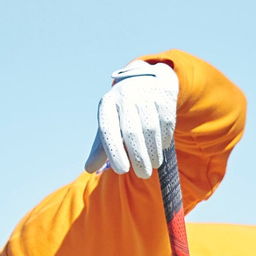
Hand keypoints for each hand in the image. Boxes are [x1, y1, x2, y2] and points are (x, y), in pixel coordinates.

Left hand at [82, 59, 178, 176]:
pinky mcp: (164, 96)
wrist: (146, 81)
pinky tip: (161, 148)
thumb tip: (89, 169)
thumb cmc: (123, 111)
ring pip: (150, 129)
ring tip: (153, 165)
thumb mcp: (110, 123)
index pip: (108, 129)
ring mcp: (146, 94)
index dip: (114, 151)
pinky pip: (166, 123)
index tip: (122, 171)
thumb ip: (100, 147)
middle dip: (138, 157)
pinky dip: (164, 139)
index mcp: (107, 103)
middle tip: (142, 175)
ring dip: (153, 152)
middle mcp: (125, 96)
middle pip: (132, 131)